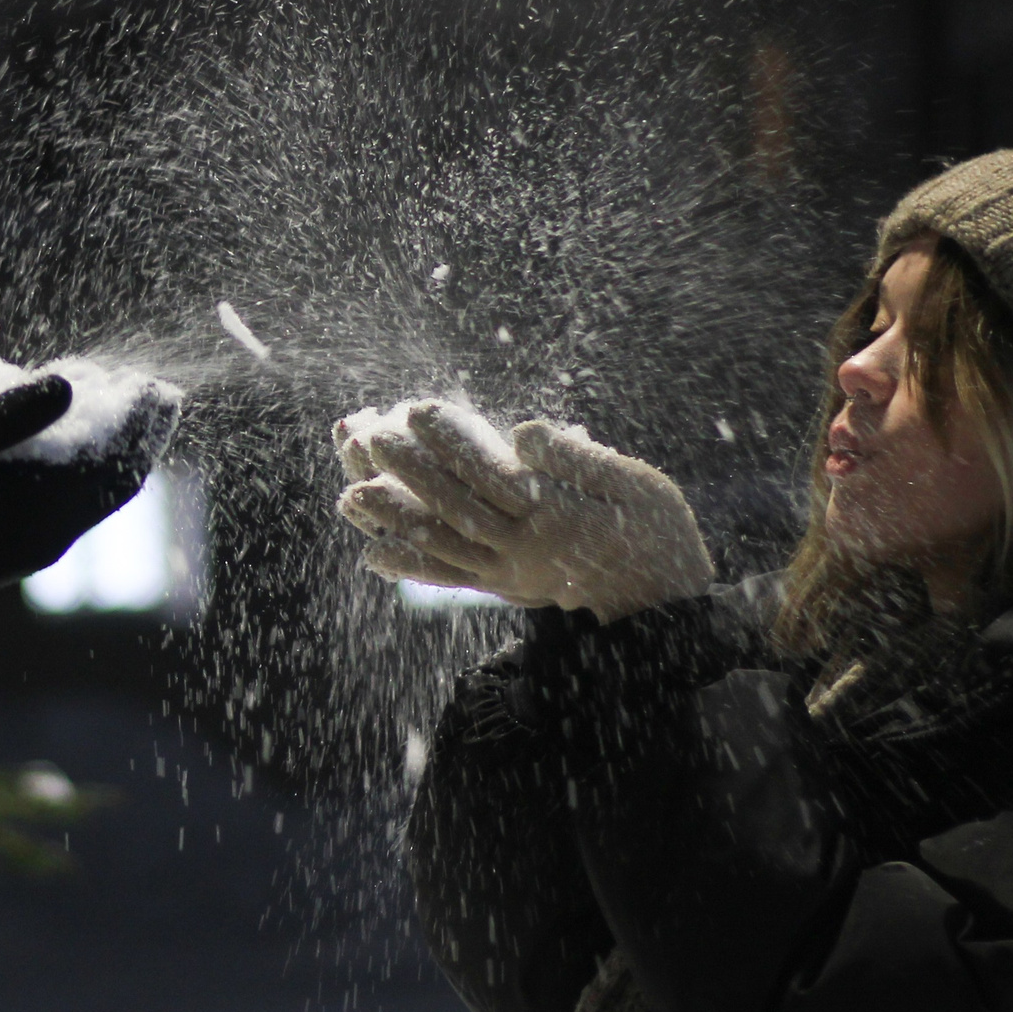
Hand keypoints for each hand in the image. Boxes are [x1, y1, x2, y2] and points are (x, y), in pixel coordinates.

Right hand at [0, 373, 179, 606]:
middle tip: (146, 393)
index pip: (120, 460)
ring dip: (109, 452)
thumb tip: (66, 383)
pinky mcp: (19, 550)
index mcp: (52, 505)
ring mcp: (39, 544)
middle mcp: (57, 529)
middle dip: (135, 434)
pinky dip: (81, 472)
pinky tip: (63, 452)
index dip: (141, 420)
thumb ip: (10, 412)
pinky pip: (71, 506)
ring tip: (112, 413)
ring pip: (95, 494)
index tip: (153, 384)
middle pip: (117, 479)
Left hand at [334, 401, 712, 620]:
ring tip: (352, 493)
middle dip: (408, 472)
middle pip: (453, 506)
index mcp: (554, 515)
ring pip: (441, 544)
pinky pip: (448, 577)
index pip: (488, 473)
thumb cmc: (653, 530)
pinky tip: (373, 554)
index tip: (417, 409)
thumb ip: (577, 459)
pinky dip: (410, 566)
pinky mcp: (502, 588)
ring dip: (394, 518)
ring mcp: (508, 572)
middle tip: (370, 437)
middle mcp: (522, 548)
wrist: (660, 602)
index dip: (448, 441)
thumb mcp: (633, 484)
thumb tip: (521, 433)